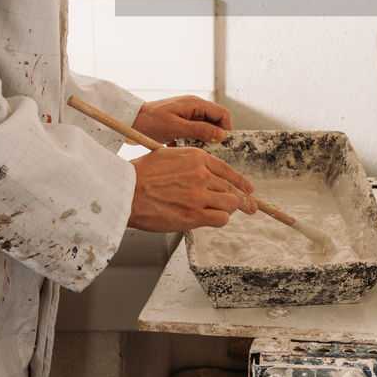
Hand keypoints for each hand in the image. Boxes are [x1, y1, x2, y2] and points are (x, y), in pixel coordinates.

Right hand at [126, 147, 256, 231]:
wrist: (126, 191)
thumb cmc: (141, 175)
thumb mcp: (169, 156)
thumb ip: (190, 163)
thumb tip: (203, 173)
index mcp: (197, 158)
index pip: (228, 170)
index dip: (241, 182)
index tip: (249, 189)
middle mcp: (202, 174)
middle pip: (232, 188)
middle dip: (243, 199)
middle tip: (251, 207)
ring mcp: (199, 195)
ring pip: (230, 203)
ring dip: (228, 209)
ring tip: (223, 213)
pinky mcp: (194, 215)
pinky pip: (221, 219)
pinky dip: (219, 220)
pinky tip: (213, 219)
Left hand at [133, 95, 232, 144]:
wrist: (128, 121)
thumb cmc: (149, 122)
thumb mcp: (176, 127)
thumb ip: (200, 130)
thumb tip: (221, 135)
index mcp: (194, 104)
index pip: (221, 114)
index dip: (226, 128)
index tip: (223, 144)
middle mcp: (192, 108)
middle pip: (214, 122)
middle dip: (212, 136)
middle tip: (208, 150)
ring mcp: (185, 116)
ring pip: (202, 130)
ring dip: (199, 141)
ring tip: (189, 148)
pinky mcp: (178, 124)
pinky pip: (191, 134)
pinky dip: (187, 142)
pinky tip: (177, 147)